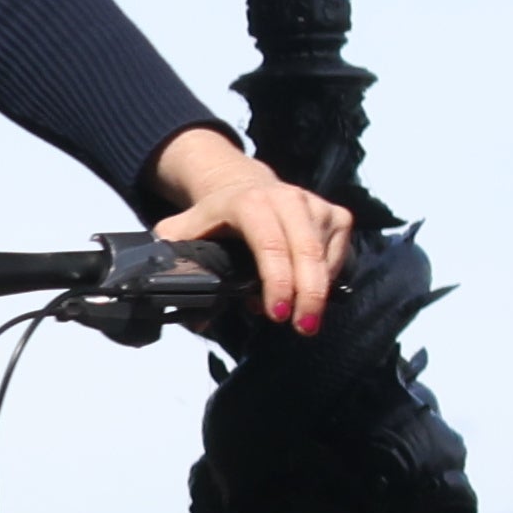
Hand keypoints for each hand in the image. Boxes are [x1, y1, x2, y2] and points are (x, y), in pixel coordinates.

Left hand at [147, 130, 352, 335]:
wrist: (242, 184)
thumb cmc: (215, 217)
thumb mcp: (184, 231)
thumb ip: (174, 260)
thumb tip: (176, 300)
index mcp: (249, 203)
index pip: (270, 245)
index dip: (276, 282)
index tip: (276, 314)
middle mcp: (287, 199)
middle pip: (306, 253)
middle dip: (308, 296)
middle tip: (303, 328)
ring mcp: (316, 205)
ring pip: (325, 258)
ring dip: (315, 292)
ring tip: (300, 317)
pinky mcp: (337, 214)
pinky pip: (338, 255)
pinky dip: (327, 278)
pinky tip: (308, 291)